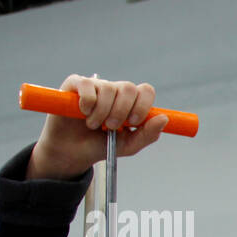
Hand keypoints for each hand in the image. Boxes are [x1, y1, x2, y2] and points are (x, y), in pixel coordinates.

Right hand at [27, 74, 168, 179]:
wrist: (72, 152)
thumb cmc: (101, 146)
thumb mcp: (128, 145)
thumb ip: (147, 134)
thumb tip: (164, 118)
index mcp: (130, 103)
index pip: (145, 91)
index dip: (142, 105)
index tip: (134, 122)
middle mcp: (115, 91)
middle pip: (129, 88)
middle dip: (122, 111)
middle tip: (111, 127)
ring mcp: (96, 86)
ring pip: (108, 89)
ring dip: (102, 112)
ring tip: (94, 125)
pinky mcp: (75, 84)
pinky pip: (87, 86)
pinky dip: (87, 103)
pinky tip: (82, 113)